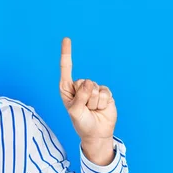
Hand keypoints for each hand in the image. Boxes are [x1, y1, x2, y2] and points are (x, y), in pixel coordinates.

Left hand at [59, 37, 116, 164]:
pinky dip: (103, 103)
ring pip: (95, 89)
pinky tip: (101, 109)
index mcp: (67, 88)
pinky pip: (105, 93)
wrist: (96, 133)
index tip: (66, 38)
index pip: (66, 68)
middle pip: (84, 82)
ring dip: (94, 103)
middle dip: (85, 98)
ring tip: (92, 110)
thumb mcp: (75, 111)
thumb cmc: (81, 122)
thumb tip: (89, 83)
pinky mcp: (105, 93)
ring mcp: (93, 89)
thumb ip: (80, 97)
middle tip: (85, 108)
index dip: (67, 53)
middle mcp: (79, 86)